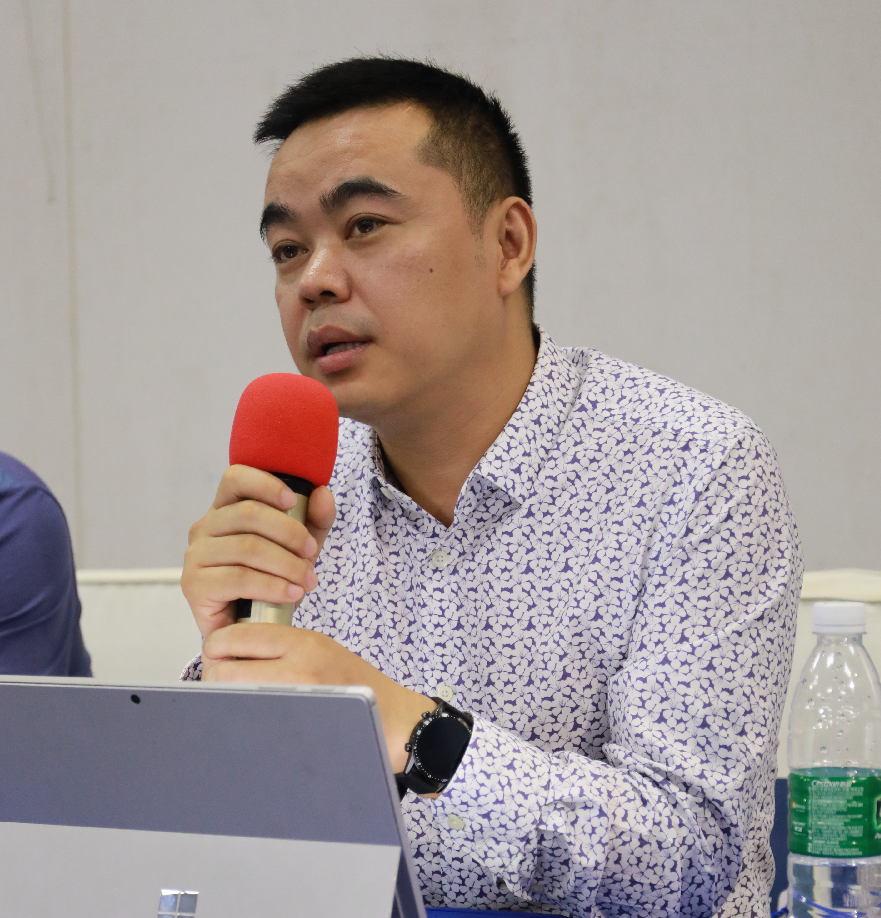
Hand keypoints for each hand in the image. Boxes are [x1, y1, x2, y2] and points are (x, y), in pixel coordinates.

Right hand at [182, 465, 335, 637]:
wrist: (252, 629)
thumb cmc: (273, 579)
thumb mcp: (300, 547)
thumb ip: (315, 520)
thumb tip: (324, 493)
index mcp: (225, 509)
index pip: (235, 478)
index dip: (265, 484)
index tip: (294, 500)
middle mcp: (204, 527)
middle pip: (248, 513)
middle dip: (289, 532)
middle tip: (312, 552)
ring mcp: (195, 556)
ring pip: (247, 547)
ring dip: (287, 564)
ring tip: (308, 580)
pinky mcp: (194, 586)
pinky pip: (239, 579)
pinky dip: (273, 586)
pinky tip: (292, 594)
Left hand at [201, 623, 431, 772]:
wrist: (390, 715)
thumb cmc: (354, 680)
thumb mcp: (319, 646)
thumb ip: (279, 645)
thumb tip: (231, 649)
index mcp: (302, 641)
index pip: (236, 636)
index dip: (217, 645)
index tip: (219, 652)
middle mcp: (296, 667)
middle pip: (222, 667)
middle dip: (214, 673)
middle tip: (222, 677)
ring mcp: (293, 698)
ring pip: (228, 694)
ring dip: (223, 695)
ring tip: (235, 695)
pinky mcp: (292, 724)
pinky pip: (248, 718)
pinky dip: (241, 715)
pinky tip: (250, 714)